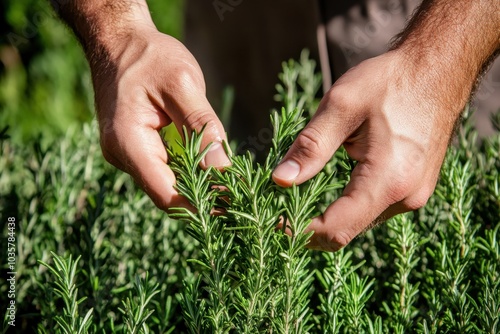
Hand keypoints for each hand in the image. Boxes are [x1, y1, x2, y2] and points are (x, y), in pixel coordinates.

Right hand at [92, 27, 229, 209]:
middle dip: (203, 201)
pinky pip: (163, 169)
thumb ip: (202, 126)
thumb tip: (223, 169)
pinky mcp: (135, 148)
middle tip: (239, 203)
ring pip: (166, 183)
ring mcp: (126, 153)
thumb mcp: (182, 84)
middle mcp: (122, 155)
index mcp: (128, 142)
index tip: (232, 209)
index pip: (165, 195)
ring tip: (232, 192)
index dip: (200, 208)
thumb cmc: (150, 56)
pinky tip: (211, 173)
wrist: (119, 41)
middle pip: (166, 194)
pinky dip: (188, 174)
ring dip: (197, 189)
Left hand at [272, 50, 460, 250]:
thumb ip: (310, 147)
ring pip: (359, 223)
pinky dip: (347, 206)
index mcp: (388, 180)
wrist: (437, 72)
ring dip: (328, 216)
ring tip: (298, 197)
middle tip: (279, 210)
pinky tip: (330, 187)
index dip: (299, 232)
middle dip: (309, 228)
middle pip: (346, 232)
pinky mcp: (413, 189)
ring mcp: (413, 196)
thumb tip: (280, 180)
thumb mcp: (341, 106)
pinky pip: (373, 209)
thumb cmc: (391, 83)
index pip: (335, 229)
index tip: (273, 220)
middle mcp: (406, 197)